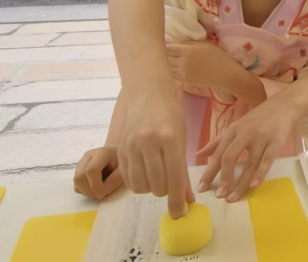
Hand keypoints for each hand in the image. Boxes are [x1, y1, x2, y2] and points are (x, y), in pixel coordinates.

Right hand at [74, 146, 124, 199]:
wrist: (117, 156)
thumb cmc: (122, 163)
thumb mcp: (124, 170)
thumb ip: (115, 180)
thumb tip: (101, 192)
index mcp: (102, 153)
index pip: (91, 170)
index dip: (95, 186)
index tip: (103, 195)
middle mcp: (88, 156)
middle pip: (80, 176)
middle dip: (90, 190)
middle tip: (102, 195)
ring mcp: (81, 163)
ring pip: (77, 181)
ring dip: (87, 192)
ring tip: (100, 191)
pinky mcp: (78, 171)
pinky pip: (76, 185)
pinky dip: (85, 191)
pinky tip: (95, 188)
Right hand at [117, 83, 194, 218]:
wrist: (147, 93)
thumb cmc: (170, 115)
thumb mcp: (182, 139)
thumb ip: (183, 171)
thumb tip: (187, 201)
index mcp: (170, 139)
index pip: (175, 179)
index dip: (177, 201)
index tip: (179, 214)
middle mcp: (149, 142)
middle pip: (157, 186)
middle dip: (166, 191)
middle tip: (170, 182)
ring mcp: (132, 146)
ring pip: (141, 186)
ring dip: (151, 188)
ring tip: (157, 176)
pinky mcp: (120, 149)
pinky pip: (128, 179)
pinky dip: (138, 182)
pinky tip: (144, 171)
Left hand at [166, 42, 238, 89]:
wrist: (226, 73)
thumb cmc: (218, 56)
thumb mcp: (204, 44)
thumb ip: (189, 43)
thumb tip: (176, 42)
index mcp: (187, 50)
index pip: (168, 48)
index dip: (164, 46)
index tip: (163, 44)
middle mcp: (182, 62)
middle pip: (166, 57)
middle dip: (164, 54)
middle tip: (163, 51)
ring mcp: (183, 73)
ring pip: (167, 67)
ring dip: (166, 63)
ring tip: (167, 60)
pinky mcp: (185, 81)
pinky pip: (172, 74)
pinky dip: (171, 70)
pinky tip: (173, 67)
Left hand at [198, 95, 301, 202]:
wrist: (284, 106)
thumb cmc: (258, 118)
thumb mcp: (236, 126)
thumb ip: (217, 141)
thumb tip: (198, 155)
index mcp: (233, 131)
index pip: (218, 153)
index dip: (209, 171)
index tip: (202, 188)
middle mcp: (245, 134)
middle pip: (230, 157)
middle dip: (224, 178)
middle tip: (220, 195)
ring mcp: (261, 138)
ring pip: (249, 163)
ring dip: (241, 182)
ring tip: (233, 197)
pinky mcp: (276, 142)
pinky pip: (267, 160)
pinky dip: (260, 174)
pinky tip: (254, 186)